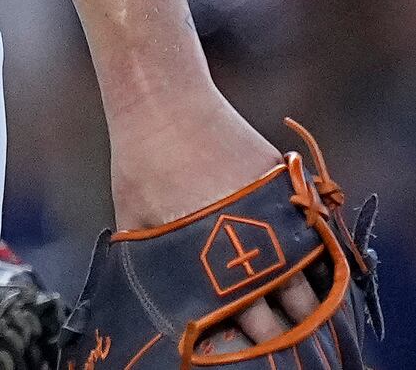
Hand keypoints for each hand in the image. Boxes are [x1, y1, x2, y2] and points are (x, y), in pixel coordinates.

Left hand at [109, 87, 316, 345]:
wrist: (166, 106)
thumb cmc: (141, 163)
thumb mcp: (134, 219)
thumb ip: (154, 262)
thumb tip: (165, 294)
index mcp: (207, 259)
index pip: (245, 320)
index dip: (254, 339)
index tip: (255, 346)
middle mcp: (247, 243)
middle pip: (287, 306)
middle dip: (291, 328)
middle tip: (292, 339)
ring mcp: (272, 216)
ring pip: (307, 276)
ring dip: (310, 299)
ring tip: (308, 315)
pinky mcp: (287, 189)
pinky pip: (314, 236)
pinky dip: (317, 257)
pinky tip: (313, 271)